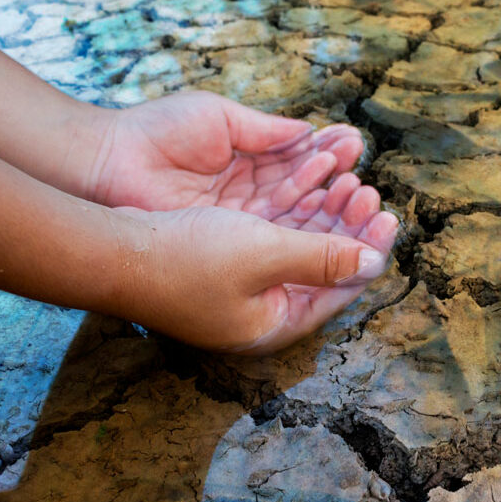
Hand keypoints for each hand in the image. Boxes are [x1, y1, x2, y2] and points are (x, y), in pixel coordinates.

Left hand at [87, 91, 365, 219]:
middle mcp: (248, 196)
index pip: (298, 162)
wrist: (108, 163)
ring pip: (295, 218)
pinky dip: (303, 227)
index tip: (354, 145)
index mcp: (246, 161)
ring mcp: (239, 222)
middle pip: (304, 194)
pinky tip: (329, 214)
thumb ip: (266, 131)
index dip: (327, 156)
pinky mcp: (228, 244)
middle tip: (364, 177)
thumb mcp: (219, 119)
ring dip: (328, 207)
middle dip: (336, 184)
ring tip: (356, 191)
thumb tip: (310, 132)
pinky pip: (274, 238)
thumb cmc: (156, 133)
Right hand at [117, 199, 397, 352]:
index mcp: (276, 323)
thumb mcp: (264, 254)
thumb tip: (374, 263)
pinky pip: (274, 234)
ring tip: (345, 178)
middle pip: (323, 267)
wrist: (110, 249)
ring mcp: (242, 289)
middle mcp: (263, 311)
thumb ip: (322, 258)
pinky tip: (309, 182)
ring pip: (299, 246)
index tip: (390, 215)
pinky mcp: (224, 263)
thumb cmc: (185, 258)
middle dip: (347, 226)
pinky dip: (293, 210)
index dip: (369, 250)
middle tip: (368, 191)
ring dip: (323, 213)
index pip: (340, 290)